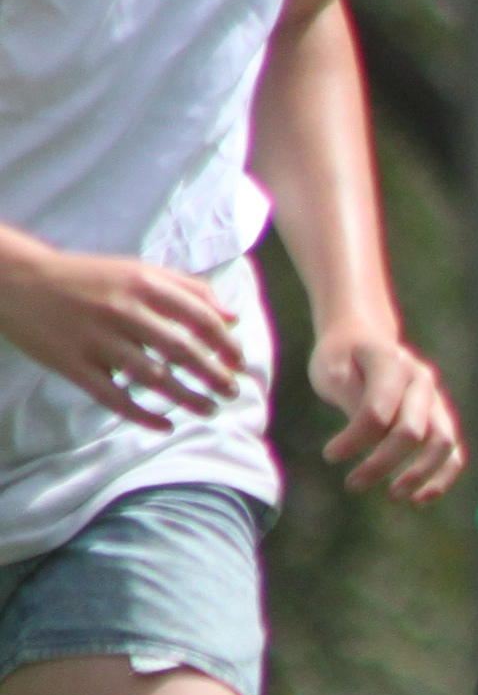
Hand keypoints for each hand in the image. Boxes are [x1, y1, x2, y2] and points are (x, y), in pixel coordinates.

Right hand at [0, 237, 246, 428]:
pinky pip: (113, 397)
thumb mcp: (137, 270)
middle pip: (182, 351)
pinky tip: (165, 424)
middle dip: (215, 376)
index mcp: (143, 284)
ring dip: (188, 398)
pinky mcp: (73, 364)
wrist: (18, 281)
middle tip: (231, 391)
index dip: (226, 345)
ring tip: (209, 410)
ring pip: (152, 377)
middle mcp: (122, 311)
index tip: (239, 363)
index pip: (201, 318)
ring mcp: (96, 340)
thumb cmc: (87, 277)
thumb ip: (188, 288)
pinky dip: (142, 415)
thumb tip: (233, 317)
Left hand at [306, 329, 463, 500]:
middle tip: (353, 485)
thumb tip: (367, 442)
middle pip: (411, 430)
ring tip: (395, 497)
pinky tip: (420, 499)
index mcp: (392, 361)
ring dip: (420, 474)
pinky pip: (453, 451)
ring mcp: (436, 398)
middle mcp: (421, 379)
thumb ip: (352, 402)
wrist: (363, 337)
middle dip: (383, 463)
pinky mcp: (441, 416)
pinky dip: (442, 477)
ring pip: (442, 442)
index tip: (330, 455)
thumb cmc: (340, 357)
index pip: (378, 410)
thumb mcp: (331, 371)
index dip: (355, 440)